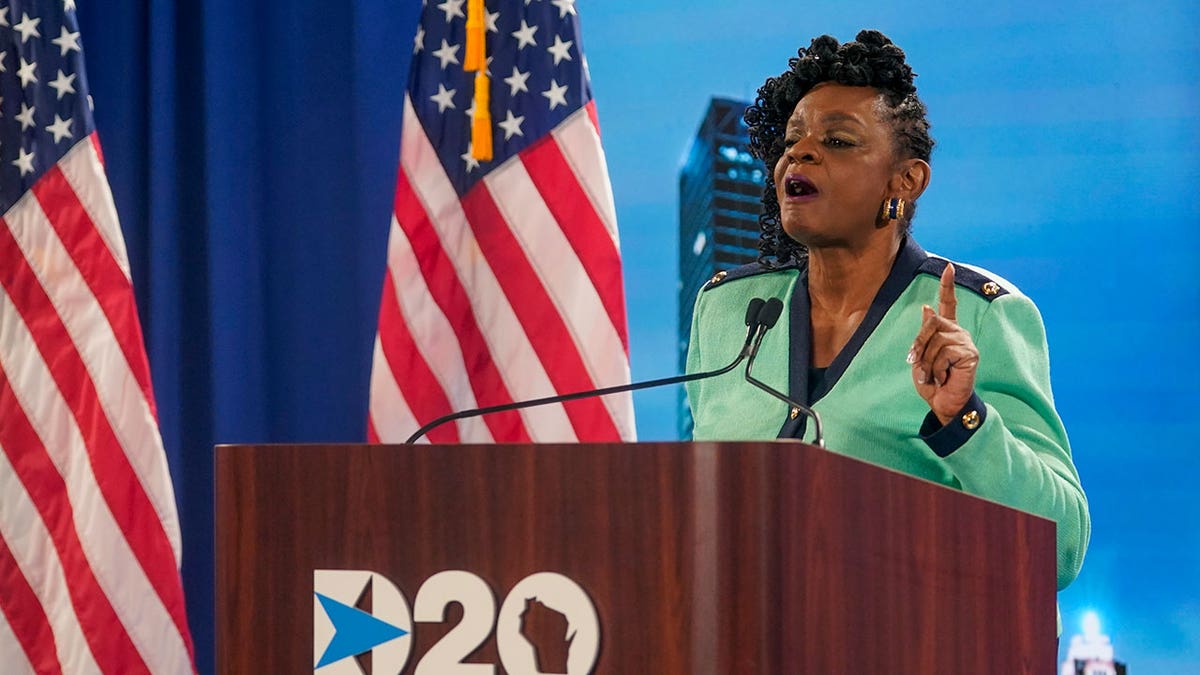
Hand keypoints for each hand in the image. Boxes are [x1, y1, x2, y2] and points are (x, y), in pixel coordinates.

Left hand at [908, 264, 979, 424]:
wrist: (943, 404)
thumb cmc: (932, 383)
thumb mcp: (921, 357)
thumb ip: (925, 334)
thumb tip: (927, 308)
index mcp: (947, 332)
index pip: (948, 305)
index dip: (947, 287)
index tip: (948, 267)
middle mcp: (959, 333)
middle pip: (932, 322)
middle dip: (919, 345)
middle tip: (918, 364)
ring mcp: (966, 342)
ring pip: (936, 339)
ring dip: (927, 361)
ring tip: (932, 375)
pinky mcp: (970, 354)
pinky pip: (944, 352)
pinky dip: (936, 368)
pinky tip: (943, 377)